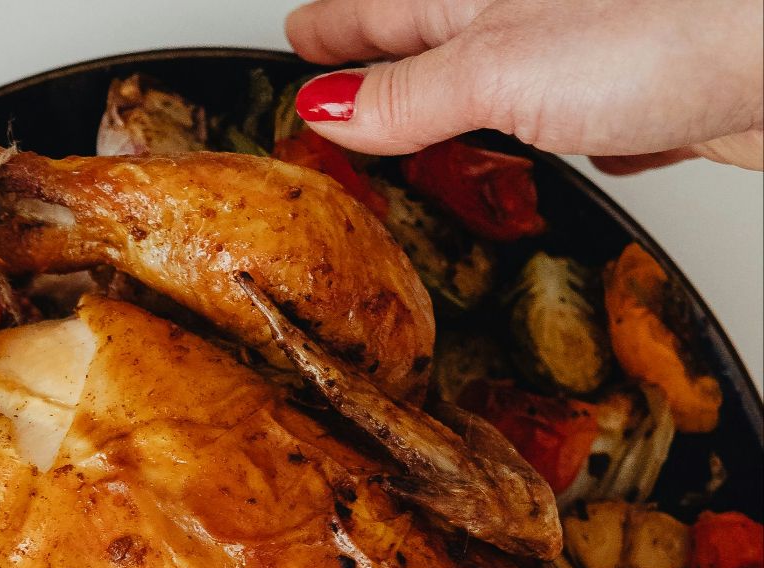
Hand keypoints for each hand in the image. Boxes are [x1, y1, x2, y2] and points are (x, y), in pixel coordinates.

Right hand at [285, 0, 763, 171]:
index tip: (293, 40)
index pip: (378, 11)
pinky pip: (588, 122)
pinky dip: (564, 143)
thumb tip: (326, 108)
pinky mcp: (653, 98)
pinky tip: (566, 159)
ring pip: (506, 88)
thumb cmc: (667, 25)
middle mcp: (532, 18)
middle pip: (435, 47)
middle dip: (384, 69)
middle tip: (332, 90)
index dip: (331, 28)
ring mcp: (593, 56)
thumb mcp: (495, 69)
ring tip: (422, 141)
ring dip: (464, 114)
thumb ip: (406, 95)